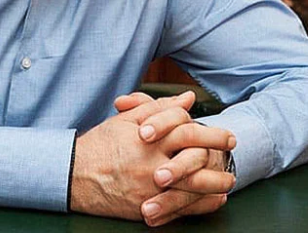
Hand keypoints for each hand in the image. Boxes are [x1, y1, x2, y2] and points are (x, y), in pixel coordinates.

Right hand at [70, 92, 232, 221]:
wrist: (74, 175)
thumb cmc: (100, 145)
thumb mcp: (127, 120)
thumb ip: (159, 108)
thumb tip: (186, 99)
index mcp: (149, 140)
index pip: (189, 132)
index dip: (211, 133)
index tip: (227, 135)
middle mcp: (153, 164)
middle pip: (196, 159)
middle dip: (218, 157)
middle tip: (233, 155)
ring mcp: (150, 188)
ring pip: (192, 188)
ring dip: (215, 184)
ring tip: (229, 181)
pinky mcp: (146, 207)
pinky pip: (180, 209)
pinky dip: (200, 205)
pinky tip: (213, 200)